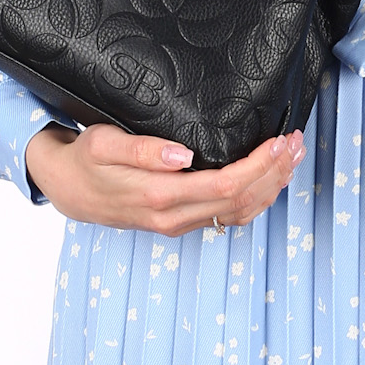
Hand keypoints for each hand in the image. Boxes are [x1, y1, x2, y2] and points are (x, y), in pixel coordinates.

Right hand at [25, 122, 304, 235]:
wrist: (67, 189)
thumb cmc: (86, 160)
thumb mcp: (104, 143)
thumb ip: (142, 149)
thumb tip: (183, 155)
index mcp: (159, 196)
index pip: (225, 186)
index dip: (259, 165)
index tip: (279, 140)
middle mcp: (174, 217)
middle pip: (241, 200)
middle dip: (274, 171)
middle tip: (297, 142)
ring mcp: (179, 223)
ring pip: (240, 212)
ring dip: (271, 185)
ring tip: (293, 156)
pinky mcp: (181, 222)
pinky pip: (228, 216)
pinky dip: (256, 198)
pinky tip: (270, 178)